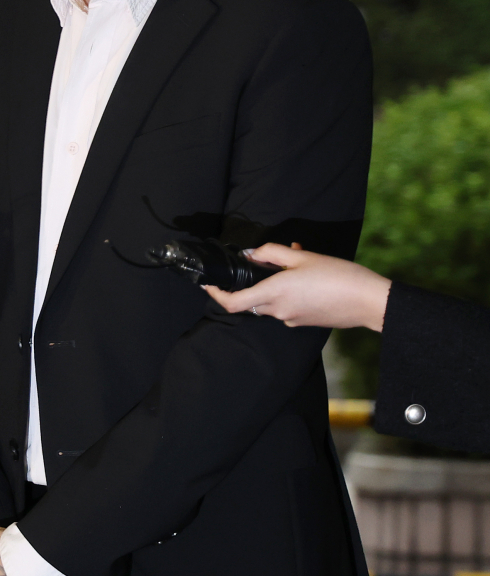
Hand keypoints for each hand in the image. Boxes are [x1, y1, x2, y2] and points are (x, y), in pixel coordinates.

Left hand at [203, 242, 390, 331]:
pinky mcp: (304, 321)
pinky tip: (308, 276)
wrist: (368, 301)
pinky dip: (288, 291)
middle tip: (265, 259)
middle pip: (250, 300)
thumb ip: (273, 253)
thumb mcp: (303, 257)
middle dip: (251, 281)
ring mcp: (291, 319)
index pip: (232, 303)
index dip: (216, 294)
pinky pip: (286, 306)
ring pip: (270, 301)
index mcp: (274, 294)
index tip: (208, 284)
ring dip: (274, 283)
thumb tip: (253, 254)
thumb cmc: (338, 276)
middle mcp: (278, 311)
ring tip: (296, 260)